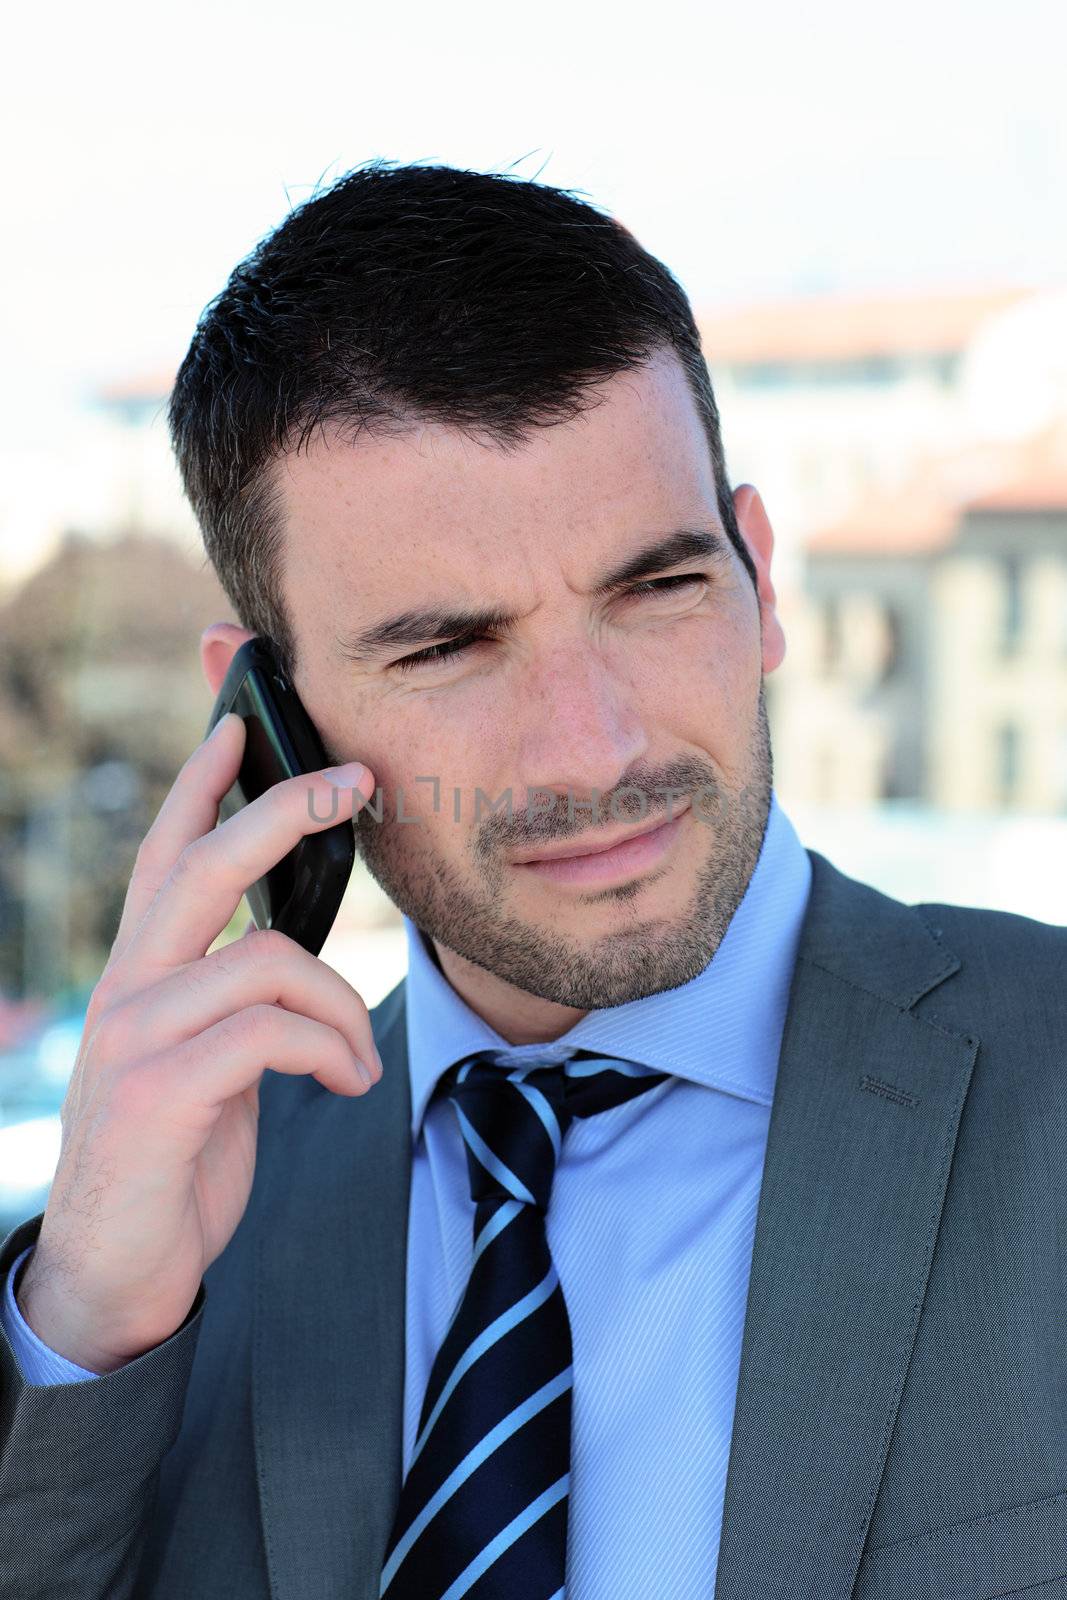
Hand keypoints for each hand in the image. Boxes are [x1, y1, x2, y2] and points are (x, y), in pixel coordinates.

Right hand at [16, 713, 378, 1373]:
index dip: (200, 783)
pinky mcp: (161, 1091)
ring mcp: (138, 1037)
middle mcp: (130, 988)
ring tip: (357, 1061)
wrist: (118, 1269)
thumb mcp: (204, 1058)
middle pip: (203, 866)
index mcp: (143, 973)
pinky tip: (344, 1085)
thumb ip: (230, 998)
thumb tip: (290, 951)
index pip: (166, 854)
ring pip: (268, 960)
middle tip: (355, 781)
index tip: (237, 721)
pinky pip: (273, 1034)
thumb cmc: (175, 1156)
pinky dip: (332, 1052)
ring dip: (340, 1006)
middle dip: (283, 810)